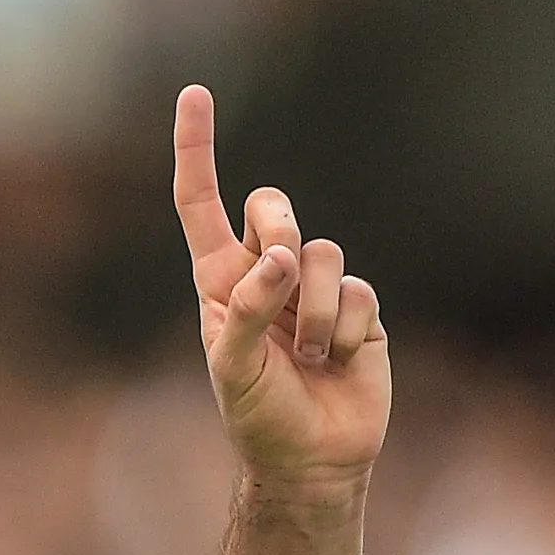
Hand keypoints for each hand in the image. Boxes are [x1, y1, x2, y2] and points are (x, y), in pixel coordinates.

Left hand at [171, 85, 391, 496]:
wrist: (313, 460)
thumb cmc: (258, 417)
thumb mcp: (231, 369)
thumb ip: (245, 308)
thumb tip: (280, 255)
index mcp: (220, 281)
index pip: (202, 203)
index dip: (198, 149)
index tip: (195, 93)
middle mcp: (267, 274)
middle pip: (274, 206)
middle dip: (278, 228)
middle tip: (278, 272)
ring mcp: (315, 289)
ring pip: (324, 254)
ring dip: (314, 311)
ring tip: (307, 356)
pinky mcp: (359, 308)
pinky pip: (359, 292)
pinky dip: (345, 330)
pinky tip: (338, 361)